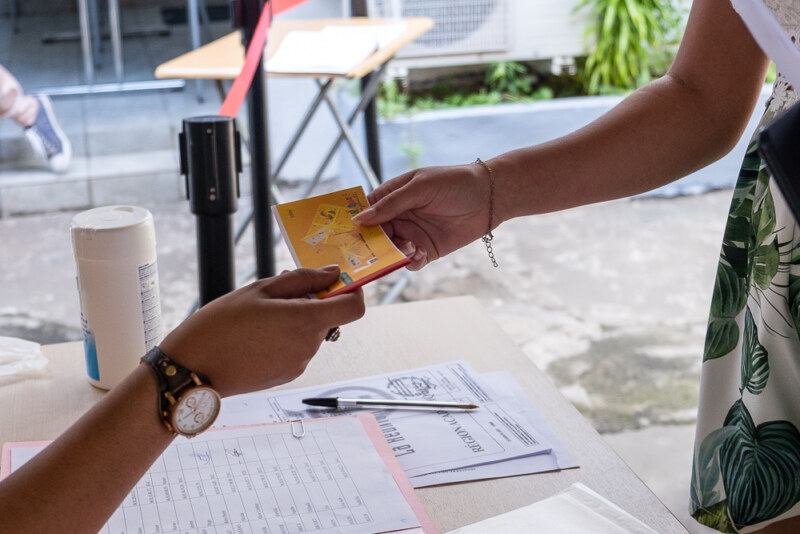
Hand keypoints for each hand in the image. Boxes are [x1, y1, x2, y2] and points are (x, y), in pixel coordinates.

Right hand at [158, 266, 364, 396]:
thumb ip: (302, 280)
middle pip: (329, 318)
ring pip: (311, 333)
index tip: (336, 282)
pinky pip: (298, 349)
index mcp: (305, 321)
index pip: (354, 308)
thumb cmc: (220, 325)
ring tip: (259, 318)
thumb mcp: (260, 290)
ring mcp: (299, 364)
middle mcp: (308, 346)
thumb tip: (332, 273)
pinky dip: (286, 339)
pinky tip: (257, 337)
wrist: (192, 369)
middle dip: (312, 303)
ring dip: (296, 321)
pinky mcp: (288, 376)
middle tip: (277, 296)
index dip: (351, 292)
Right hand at [353, 162, 492, 269]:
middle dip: (370, 245)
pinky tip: (418, 254)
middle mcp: (400, 217)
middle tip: (365, 254)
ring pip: (390, 251)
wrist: (490, 197)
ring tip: (402, 250)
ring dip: (391, 255)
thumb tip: (360, 218)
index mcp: (393, 196)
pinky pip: (410, 262)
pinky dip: (409, 262)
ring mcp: (413, 235)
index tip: (344, 235)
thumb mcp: (420, 187)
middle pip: (375, 235)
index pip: (367, 210)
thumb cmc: (454, 183)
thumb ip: (391, 203)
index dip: (356, 222)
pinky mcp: (428, 250)